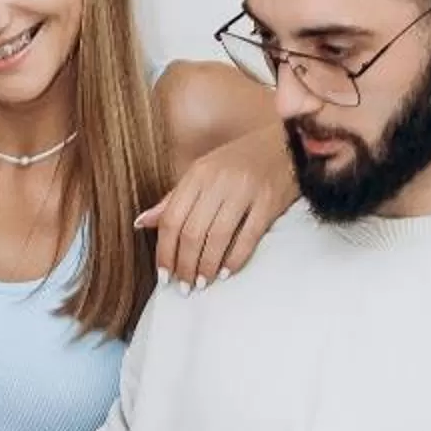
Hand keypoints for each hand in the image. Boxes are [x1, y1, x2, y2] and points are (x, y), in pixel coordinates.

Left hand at [134, 123, 295, 289]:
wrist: (288, 144)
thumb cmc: (242, 160)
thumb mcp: (203, 172)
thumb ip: (174, 198)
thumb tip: (142, 223)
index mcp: (198, 174)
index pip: (171, 219)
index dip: (164, 251)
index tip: (164, 274)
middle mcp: (218, 181)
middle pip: (192, 232)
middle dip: (185, 265)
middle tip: (184, 285)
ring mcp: (245, 191)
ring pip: (217, 238)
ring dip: (207, 266)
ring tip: (202, 283)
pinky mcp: (268, 203)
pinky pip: (247, 238)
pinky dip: (234, 260)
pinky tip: (225, 273)